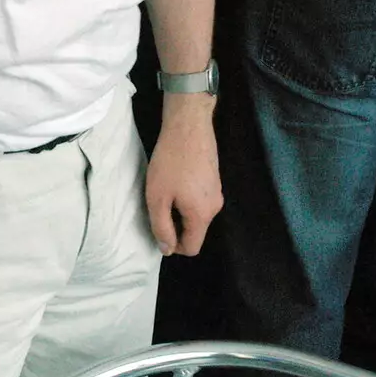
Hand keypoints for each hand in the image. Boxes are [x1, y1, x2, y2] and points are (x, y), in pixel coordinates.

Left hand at [145, 95, 222, 257]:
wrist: (189, 126)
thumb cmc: (170, 162)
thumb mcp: (157, 198)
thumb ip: (161, 227)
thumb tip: (167, 250)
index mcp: (202, 215)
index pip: (192, 248)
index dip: (173, 246)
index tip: (158, 228)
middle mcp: (215, 208)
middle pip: (195, 231)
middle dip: (176, 226)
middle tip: (158, 205)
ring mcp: (218, 193)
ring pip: (197, 215)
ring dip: (180, 211)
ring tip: (165, 190)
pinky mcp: (215, 180)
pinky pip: (201, 200)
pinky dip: (187, 198)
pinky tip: (176, 180)